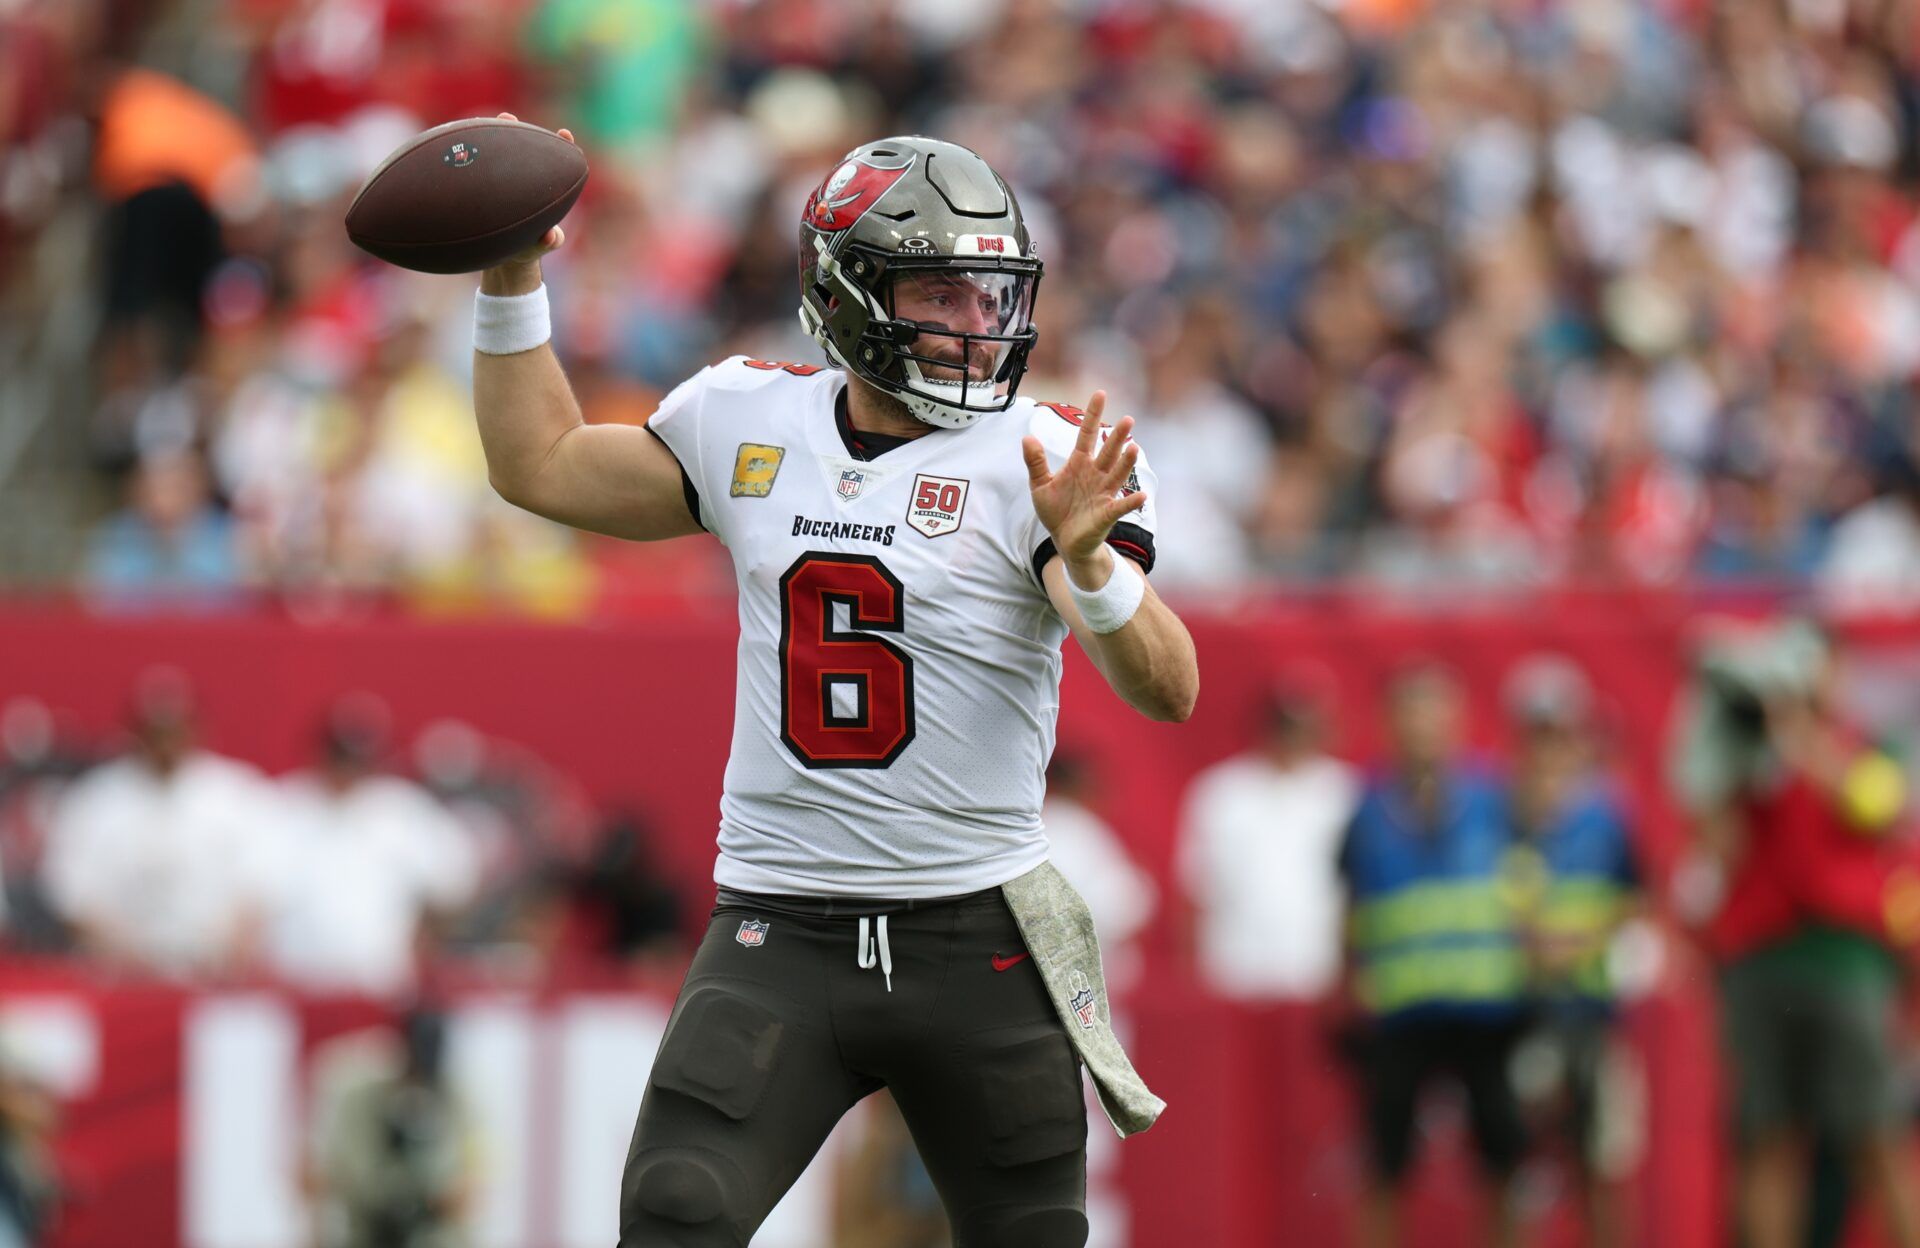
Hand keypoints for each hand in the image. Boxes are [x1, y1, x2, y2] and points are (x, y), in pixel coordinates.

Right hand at [480, 113, 574, 293]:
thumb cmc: (525, 250)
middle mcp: (524, 181)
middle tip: (507, 117)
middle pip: (524, 150)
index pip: (555, 164)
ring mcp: (503, 183)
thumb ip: (547, 243)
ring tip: (483, 123)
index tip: (564, 133)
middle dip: (518, 131)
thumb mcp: (536, 248)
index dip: (562, 147)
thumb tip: (553, 236)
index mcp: (543, 191)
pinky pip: (479, 169)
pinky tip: (457, 145)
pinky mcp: (484, 187)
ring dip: (492, 137)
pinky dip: (471, 157)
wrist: (503, 257)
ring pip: (498, 155)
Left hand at [1021, 391, 1144, 582]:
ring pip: (1117, 473)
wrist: (1065, 541)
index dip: (1093, 415)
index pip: (1087, 435)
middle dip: (1116, 437)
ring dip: (1126, 462)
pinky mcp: (1107, 513)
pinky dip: (1131, 501)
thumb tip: (1027, 437)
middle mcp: (1095, 475)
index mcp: (1079, 465)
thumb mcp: (1039, 485)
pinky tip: (1140, 495)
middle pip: (1107, 451)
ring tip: (1133, 447)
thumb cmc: (1056, 511)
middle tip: (1127, 419)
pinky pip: (1121, 506)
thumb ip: (1035, 462)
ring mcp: (1103, 493)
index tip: (1100, 394)